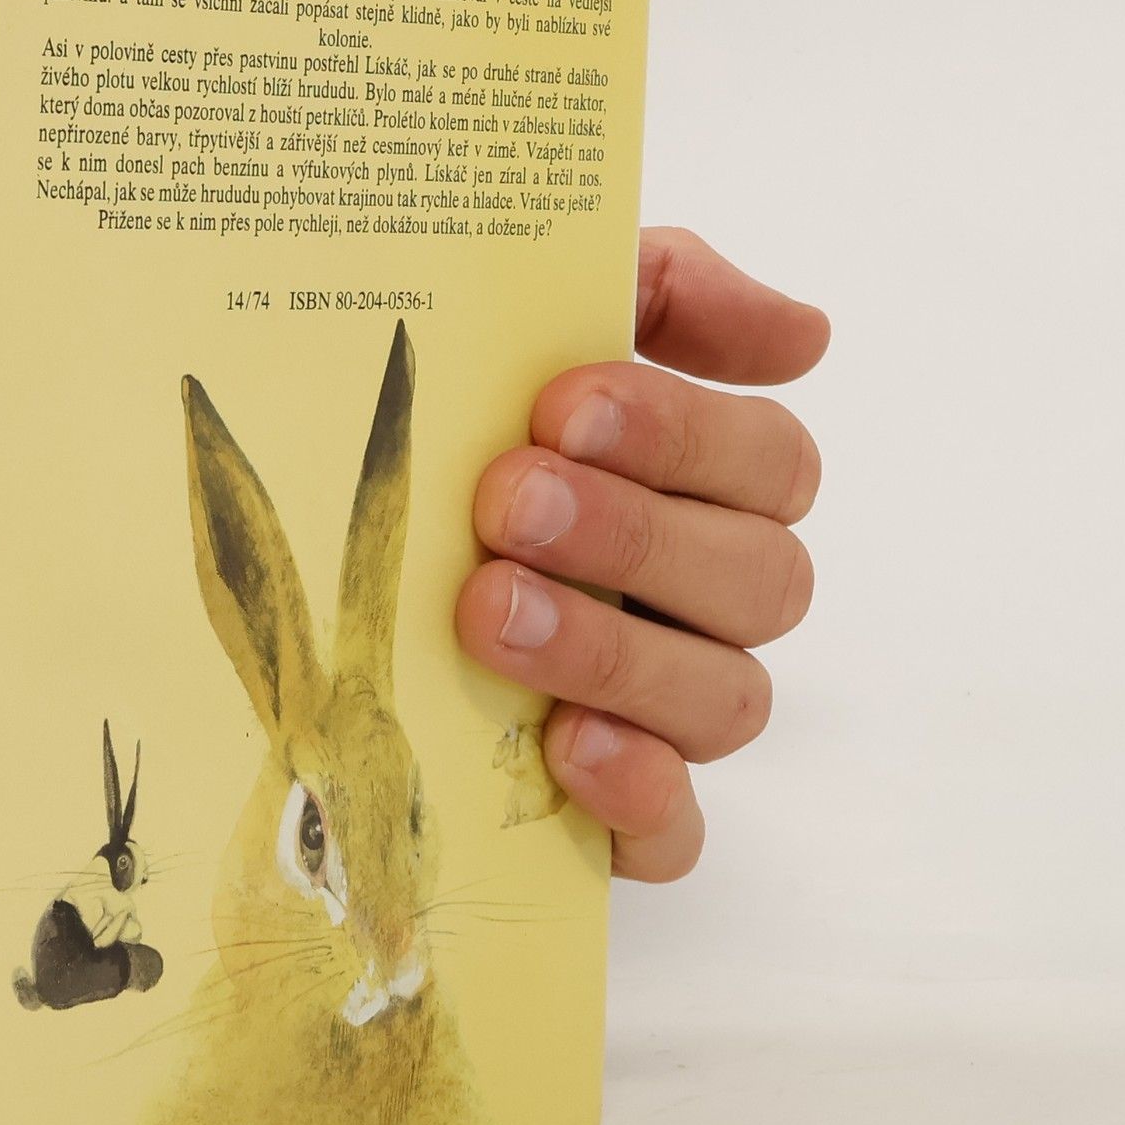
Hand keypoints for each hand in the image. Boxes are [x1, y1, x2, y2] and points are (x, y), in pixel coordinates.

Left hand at [454, 228, 828, 881]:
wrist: (320, 568)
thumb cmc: (450, 430)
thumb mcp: (531, 325)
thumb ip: (659, 290)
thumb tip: (803, 333)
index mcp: (705, 488)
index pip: (769, 463)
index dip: (683, 435)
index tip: (562, 407)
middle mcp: (706, 602)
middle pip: (761, 580)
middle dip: (635, 535)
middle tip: (508, 502)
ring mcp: (670, 713)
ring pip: (726, 701)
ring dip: (615, 652)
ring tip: (491, 613)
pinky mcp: (616, 811)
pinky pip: (675, 833)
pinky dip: (638, 796)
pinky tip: (568, 748)